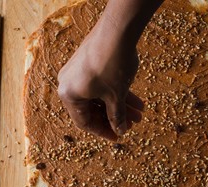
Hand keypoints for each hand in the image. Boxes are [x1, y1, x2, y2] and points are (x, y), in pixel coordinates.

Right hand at [57, 20, 143, 140]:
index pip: (84, 122)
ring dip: (120, 105)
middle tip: (132, 124)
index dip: (103, 131)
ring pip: (100, 96)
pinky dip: (116, 92)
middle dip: (115, 117)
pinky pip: (101, 84)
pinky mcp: (88, 62)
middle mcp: (69, 84)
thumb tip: (120, 130)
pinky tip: (135, 100)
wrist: (117, 29)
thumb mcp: (116, 96)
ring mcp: (78, 72)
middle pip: (93, 109)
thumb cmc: (112, 65)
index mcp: (69, 95)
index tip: (119, 136)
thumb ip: (116, 116)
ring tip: (139, 113)